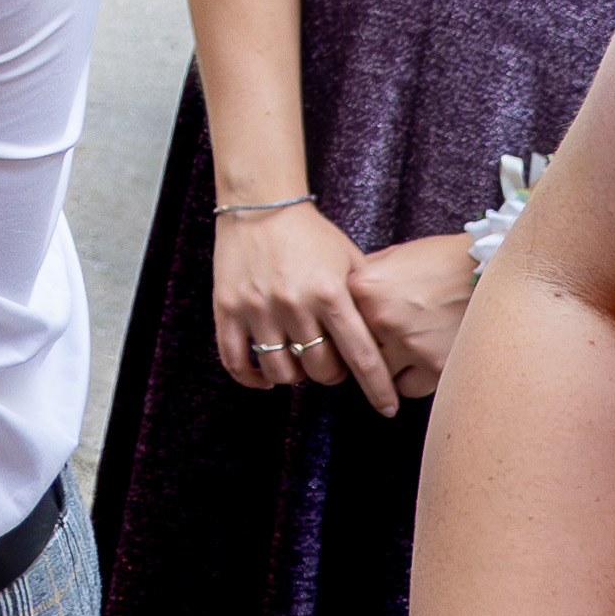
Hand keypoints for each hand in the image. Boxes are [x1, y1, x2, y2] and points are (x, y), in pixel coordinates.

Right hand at [212, 199, 400, 413]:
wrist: (260, 207)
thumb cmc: (310, 235)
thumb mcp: (350, 261)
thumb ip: (364, 301)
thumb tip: (382, 344)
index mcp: (330, 293)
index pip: (361, 356)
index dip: (377, 388)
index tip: (387, 408)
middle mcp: (294, 304)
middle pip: (321, 370)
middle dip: (332, 375)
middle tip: (331, 364)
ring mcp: (258, 308)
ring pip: (282, 371)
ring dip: (296, 376)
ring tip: (299, 363)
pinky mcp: (227, 309)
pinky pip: (237, 361)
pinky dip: (253, 378)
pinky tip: (265, 377)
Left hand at [347, 231, 478, 400]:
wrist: (498, 269)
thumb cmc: (446, 260)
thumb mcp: (396, 256)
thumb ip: (365, 277)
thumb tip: (341, 298)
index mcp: (364, 287)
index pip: (335, 324)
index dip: (343, 332)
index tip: (347, 337)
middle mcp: (381, 317)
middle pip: (353, 352)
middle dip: (362, 354)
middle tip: (375, 350)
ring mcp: (409, 343)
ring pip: (379, 376)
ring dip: (389, 369)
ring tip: (405, 354)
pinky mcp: (437, 365)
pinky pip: (409, 388)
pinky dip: (413, 380)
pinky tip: (423, 362)